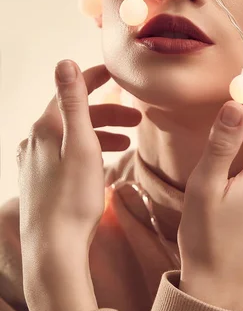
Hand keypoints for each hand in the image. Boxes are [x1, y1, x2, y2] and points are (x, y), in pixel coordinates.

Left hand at [17, 60, 141, 293]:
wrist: (54, 249)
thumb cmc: (72, 198)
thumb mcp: (81, 144)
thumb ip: (74, 102)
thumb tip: (65, 61)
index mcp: (46, 128)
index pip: (71, 91)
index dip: (95, 79)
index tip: (117, 74)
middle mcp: (35, 142)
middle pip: (75, 116)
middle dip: (108, 114)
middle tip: (137, 120)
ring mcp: (35, 163)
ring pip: (72, 138)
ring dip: (101, 135)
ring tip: (127, 146)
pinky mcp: (39, 182)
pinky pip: (67, 156)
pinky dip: (88, 152)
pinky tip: (102, 166)